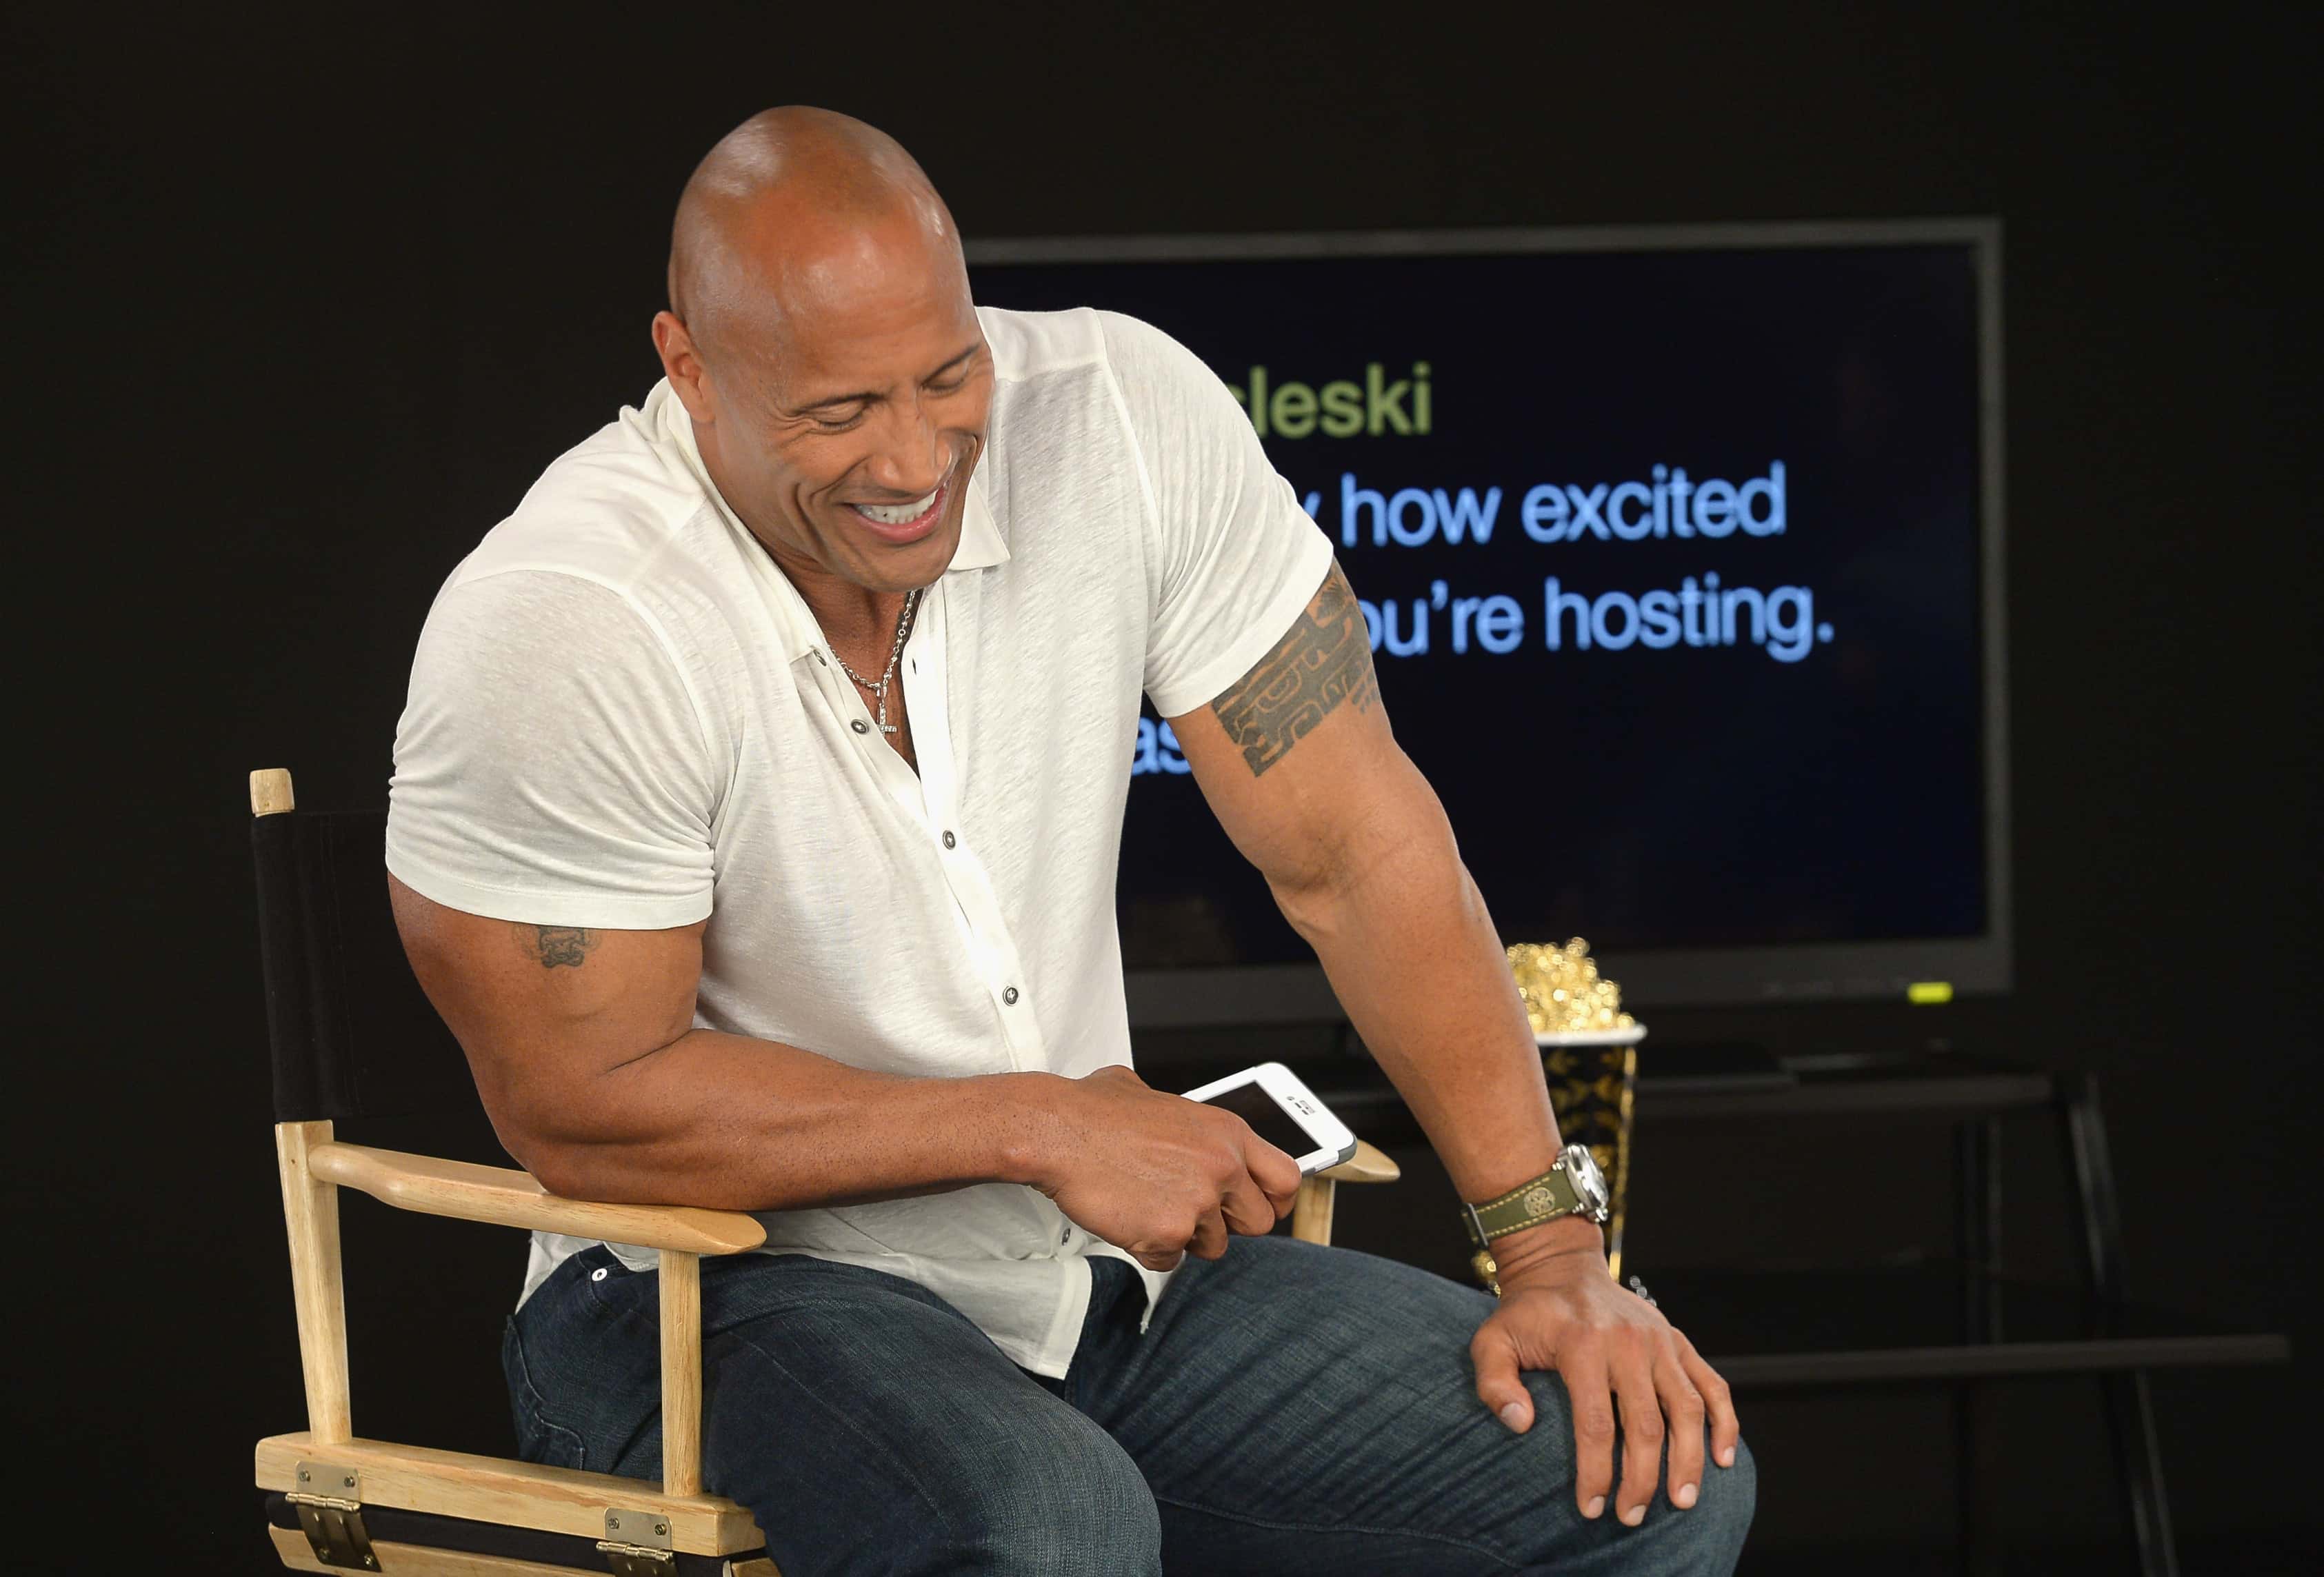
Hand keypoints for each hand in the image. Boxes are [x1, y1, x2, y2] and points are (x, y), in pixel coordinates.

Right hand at [1025, 1065, 1302, 1270]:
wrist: (1056, 1132)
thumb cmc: (1095, 1111)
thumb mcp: (1153, 1095)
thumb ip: (1185, 1118)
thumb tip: (1180, 1123)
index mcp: (1227, 1132)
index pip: (1287, 1178)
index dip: (1277, 1200)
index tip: (1264, 1207)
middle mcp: (1222, 1167)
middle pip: (1258, 1222)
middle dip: (1227, 1224)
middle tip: (1194, 1213)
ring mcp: (1197, 1203)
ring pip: (1212, 1245)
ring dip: (1183, 1235)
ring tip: (1147, 1205)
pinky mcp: (1168, 1234)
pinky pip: (1170, 1259)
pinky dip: (1149, 1248)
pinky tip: (1128, 1218)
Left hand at [1469, 1220, 1740, 1526]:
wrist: (1561, 1268)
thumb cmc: (1527, 1315)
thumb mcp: (1491, 1340)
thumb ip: (1494, 1382)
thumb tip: (1520, 1424)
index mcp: (1582, 1345)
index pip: (1596, 1424)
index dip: (1596, 1472)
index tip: (1592, 1509)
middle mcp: (1627, 1343)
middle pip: (1646, 1425)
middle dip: (1642, 1479)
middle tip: (1632, 1517)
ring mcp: (1659, 1341)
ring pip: (1687, 1409)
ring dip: (1688, 1460)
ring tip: (1683, 1501)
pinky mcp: (1678, 1341)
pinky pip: (1713, 1384)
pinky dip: (1725, 1422)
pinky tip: (1723, 1459)